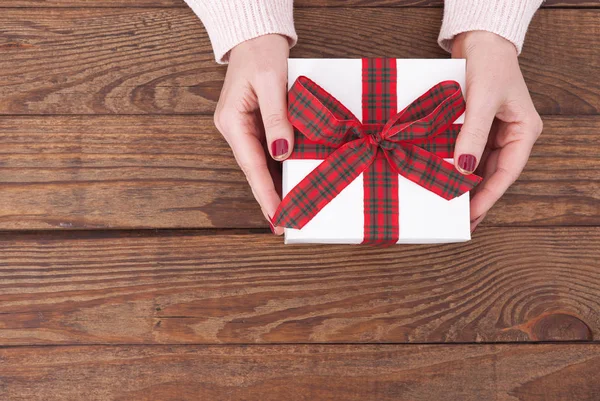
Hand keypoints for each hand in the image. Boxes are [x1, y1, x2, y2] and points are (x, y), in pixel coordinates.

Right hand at [214, 35, 293, 234]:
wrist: (255, 36)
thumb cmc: (261, 53)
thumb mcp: (272, 82)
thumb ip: (277, 118)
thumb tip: (282, 154)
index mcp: (232, 121)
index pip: (251, 165)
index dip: (266, 193)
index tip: (277, 216)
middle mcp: (234, 128)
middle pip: (253, 170)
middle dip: (269, 197)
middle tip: (284, 223)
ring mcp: (242, 127)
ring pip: (260, 164)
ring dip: (273, 187)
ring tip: (288, 211)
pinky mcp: (254, 124)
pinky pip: (265, 152)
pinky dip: (276, 170)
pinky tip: (287, 184)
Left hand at [452, 31, 542, 230]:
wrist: (479, 39)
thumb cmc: (488, 64)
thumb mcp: (482, 100)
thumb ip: (473, 134)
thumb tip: (463, 168)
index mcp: (524, 131)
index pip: (507, 173)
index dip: (489, 196)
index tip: (471, 216)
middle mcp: (511, 135)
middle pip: (494, 174)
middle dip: (477, 197)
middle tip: (460, 222)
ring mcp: (494, 131)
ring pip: (480, 165)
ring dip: (466, 184)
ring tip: (451, 207)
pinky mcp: (477, 126)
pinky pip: (468, 151)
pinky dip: (457, 166)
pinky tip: (446, 180)